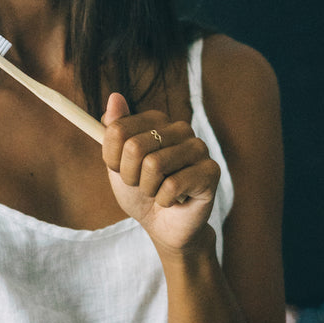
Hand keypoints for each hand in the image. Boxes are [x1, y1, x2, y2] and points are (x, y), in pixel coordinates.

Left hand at [101, 92, 219, 251]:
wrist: (163, 226)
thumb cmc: (141, 193)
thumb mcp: (117, 164)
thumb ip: (113, 131)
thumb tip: (115, 96)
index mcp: (157, 121)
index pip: (117, 130)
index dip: (112, 159)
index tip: (121, 170)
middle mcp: (180, 128)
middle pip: (135, 146)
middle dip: (130, 176)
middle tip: (143, 185)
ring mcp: (198, 148)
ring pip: (154, 165)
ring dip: (148, 189)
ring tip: (159, 192)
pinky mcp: (211, 171)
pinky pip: (172, 185)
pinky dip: (164, 201)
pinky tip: (174, 201)